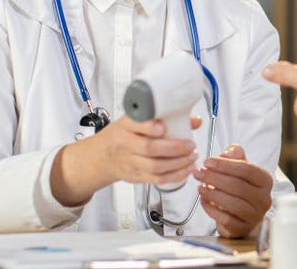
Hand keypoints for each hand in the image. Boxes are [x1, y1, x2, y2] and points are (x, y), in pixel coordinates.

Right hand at [52, 115, 201, 206]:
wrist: (102, 156)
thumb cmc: (123, 134)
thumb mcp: (136, 120)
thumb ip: (165, 117)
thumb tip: (195, 121)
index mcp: (125, 126)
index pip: (135, 124)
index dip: (149, 127)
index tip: (163, 127)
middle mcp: (125, 143)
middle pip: (148, 148)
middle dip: (174, 148)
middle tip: (190, 146)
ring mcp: (129, 162)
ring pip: (154, 167)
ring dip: (178, 164)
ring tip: (192, 158)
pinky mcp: (135, 176)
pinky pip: (156, 179)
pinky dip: (175, 176)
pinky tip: (186, 169)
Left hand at [193, 144, 271, 237]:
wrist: (240, 216)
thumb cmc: (239, 189)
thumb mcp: (238, 169)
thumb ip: (235, 155)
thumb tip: (230, 151)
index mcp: (265, 181)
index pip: (247, 170)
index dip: (225, 165)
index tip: (208, 161)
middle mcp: (264, 199)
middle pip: (239, 186)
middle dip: (215, 178)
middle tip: (199, 173)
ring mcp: (255, 216)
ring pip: (233, 204)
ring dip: (213, 193)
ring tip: (200, 186)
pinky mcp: (242, 229)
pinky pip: (226, 219)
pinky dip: (211, 208)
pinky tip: (204, 200)